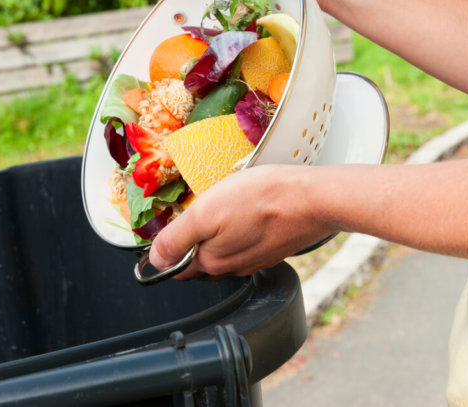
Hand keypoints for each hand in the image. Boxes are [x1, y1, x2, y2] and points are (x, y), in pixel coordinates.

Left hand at [149, 164, 336, 279]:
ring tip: (218, 213)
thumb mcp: (206, 212)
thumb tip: (154, 260)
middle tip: (193, 214)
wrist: (313, 199)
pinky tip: (244, 215)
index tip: (169, 227)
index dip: (168, 247)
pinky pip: (246, 246)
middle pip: (200, 261)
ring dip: (216, 238)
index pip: (176, 266)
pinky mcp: (273, 249)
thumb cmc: (263, 199)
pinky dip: (239, 234)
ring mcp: (255, 260)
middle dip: (192, 243)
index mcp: (211, 262)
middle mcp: (233, 268)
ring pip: (224, 253)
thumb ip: (176, 239)